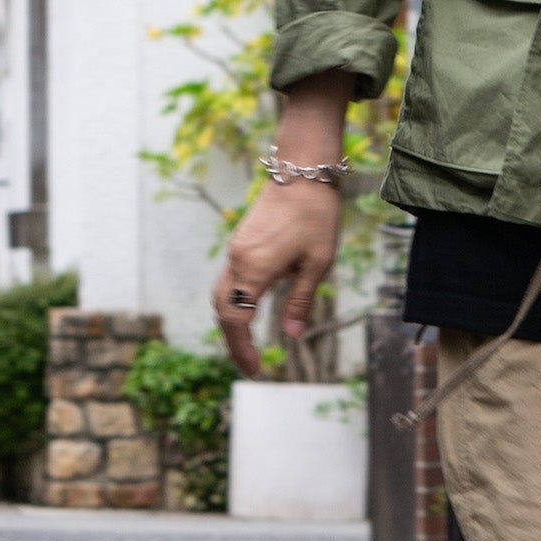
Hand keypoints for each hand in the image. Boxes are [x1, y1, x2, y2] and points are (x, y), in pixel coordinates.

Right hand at [213, 178, 340, 376]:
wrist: (302, 170)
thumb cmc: (316, 215)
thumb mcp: (318, 263)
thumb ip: (302, 300)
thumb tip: (294, 335)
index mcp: (255, 268)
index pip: (236, 319)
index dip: (242, 348)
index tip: (255, 370)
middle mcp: (238, 260)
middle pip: (223, 311)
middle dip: (233, 342)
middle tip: (250, 366)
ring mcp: (236, 250)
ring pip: (222, 295)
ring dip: (231, 323)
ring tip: (248, 346)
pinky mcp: (241, 242)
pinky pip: (229, 281)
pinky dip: (234, 303)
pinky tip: (249, 314)